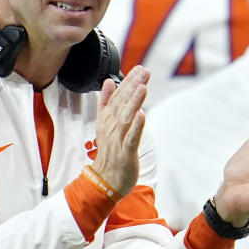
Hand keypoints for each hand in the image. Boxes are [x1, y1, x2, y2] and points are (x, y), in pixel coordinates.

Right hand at [91, 66, 148, 196]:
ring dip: (134, 102)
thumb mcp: (104, 123)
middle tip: (143, 72)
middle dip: (133, 87)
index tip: (139, 69)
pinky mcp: (125, 153)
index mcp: (107, 119)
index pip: (118, 97)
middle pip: (122, 104)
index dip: (128, 82)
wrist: (105, 180)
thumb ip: (106, 102)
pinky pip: (131, 138)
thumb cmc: (109, 152)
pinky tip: (142, 115)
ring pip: (126, 118)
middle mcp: (112, 127)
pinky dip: (136, 127)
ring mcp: (118, 140)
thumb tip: (108, 82)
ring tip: (142, 87)